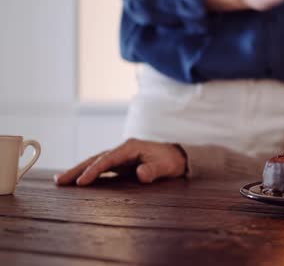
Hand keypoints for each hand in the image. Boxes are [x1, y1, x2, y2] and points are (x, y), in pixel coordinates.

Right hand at [54, 139, 186, 185]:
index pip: (107, 159)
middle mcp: (122, 150)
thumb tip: (141, 174)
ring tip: (61, 181)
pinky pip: (101, 168)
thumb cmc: (171, 161)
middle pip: (96, 159)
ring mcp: (120, 156)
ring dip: (79, 171)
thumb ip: (154, 170)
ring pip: (96, 162)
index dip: (94, 170)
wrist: (178, 156)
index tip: (82, 182)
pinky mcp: (121, 163)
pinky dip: (89, 173)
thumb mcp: (166, 166)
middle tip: (59, 181)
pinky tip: (78, 180)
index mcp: (130, 147)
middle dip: (77, 169)